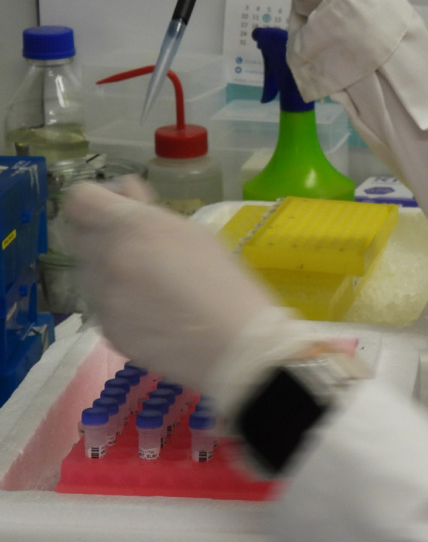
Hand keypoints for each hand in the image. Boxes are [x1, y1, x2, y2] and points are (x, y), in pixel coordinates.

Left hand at [64, 182, 319, 416]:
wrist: (234, 346)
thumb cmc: (227, 282)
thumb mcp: (195, 234)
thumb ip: (150, 212)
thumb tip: (126, 195)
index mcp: (131, 229)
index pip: (80, 200)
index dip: (96, 199)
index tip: (120, 207)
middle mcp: (107, 261)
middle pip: (79, 236)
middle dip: (103, 235)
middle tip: (140, 246)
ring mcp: (103, 300)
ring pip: (90, 274)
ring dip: (110, 271)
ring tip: (152, 284)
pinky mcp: (107, 331)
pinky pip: (103, 307)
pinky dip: (121, 303)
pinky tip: (156, 312)